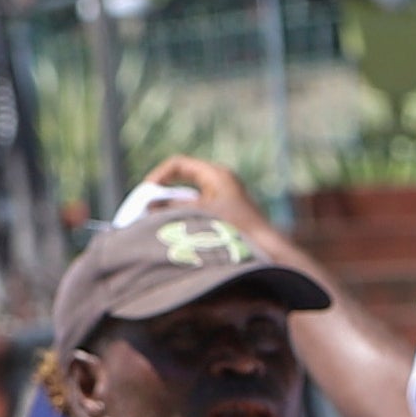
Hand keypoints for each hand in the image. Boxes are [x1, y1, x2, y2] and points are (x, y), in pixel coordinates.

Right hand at [136, 156, 292, 252]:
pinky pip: (197, 211)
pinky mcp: (225, 215)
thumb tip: (148, 209)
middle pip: (182, 181)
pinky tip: (175, 233)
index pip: (178, 164)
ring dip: (172, 210)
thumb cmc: (237, 230)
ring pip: (189, 199)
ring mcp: (223, 199)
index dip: (159, 176)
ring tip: (157, 224)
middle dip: (163, 195)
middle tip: (146, 210)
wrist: (269, 251)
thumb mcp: (199, 216)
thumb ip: (172, 209)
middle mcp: (220, 183)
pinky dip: (184, 219)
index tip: (146, 193)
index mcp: (216, 175)